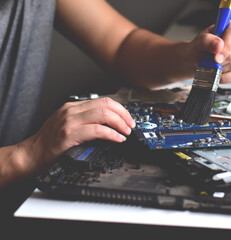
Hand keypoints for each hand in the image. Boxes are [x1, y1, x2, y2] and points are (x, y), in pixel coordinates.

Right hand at [19, 97, 134, 174]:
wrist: (29, 155)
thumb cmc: (48, 143)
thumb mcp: (67, 125)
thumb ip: (84, 120)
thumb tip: (108, 124)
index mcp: (72, 107)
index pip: (102, 101)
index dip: (119, 109)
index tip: (127, 118)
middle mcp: (71, 110)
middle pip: (106, 105)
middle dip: (123, 114)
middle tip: (130, 126)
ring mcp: (69, 121)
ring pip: (103, 114)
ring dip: (120, 123)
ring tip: (126, 132)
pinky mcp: (68, 134)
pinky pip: (97, 130)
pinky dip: (111, 134)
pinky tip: (117, 139)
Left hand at [189, 20, 230, 82]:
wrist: (198, 61)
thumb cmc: (199, 49)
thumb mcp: (198, 42)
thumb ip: (207, 41)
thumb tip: (219, 44)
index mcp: (230, 28)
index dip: (226, 47)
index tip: (216, 58)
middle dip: (220, 61)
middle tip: (209, 63)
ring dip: (220, 69)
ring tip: (212, 67)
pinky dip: (225, 77)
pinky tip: (217, 74)